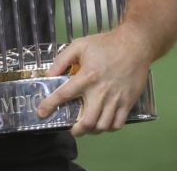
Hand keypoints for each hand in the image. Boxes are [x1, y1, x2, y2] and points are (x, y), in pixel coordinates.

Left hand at [37, 23, 153, 136]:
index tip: (41, 113)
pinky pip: (118, 123)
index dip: (50, 105)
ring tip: (87, 128)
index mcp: (86, 77)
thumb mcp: (79, 45)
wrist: (135, 45)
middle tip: (72, 129)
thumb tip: (49, 74)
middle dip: (77, 130)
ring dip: (92, 131)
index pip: (64, 95)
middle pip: (87, 121)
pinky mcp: (128, 102)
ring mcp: (116, 99)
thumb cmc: (106, 44)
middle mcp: (100, 92)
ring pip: (103, 125)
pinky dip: (109, 128)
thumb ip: (62, 60)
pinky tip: (103, 124)